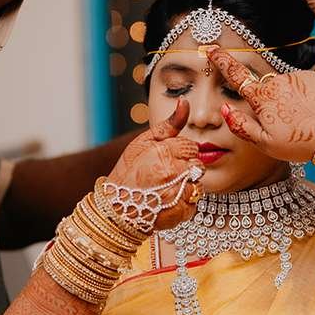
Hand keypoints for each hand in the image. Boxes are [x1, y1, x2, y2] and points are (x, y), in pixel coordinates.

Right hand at [105, 99, 201, 229]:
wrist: (116, 207)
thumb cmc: (129, 171)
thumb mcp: (144, 142)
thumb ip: (170, 124)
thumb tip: (185, 102)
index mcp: (163, 152)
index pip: (191, 147)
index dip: (180, 153)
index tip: (166, 159)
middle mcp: (171, 173)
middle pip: (197, 165)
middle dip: (185, 168)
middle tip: (167, 174)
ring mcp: (176, 194)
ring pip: (197, 184)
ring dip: (186, 186)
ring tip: (166, 188)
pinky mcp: (180, 212)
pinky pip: (194, 203)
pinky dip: (185, 202)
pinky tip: (168, 200)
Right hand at [207, 44, 314, 162]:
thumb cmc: (300, 143)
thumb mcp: (265, 143)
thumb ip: (241, 126)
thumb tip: (224, 110)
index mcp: (262, 98)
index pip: (236, 76)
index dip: (221, 60)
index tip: (210, 47)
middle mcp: (277, 82)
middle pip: (267, 89)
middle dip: (273, 103)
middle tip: (289, 125)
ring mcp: (298, 77)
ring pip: (288, 88)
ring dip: (293, 101)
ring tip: (306, 122)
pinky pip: (307, 86)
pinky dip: (309, 98)